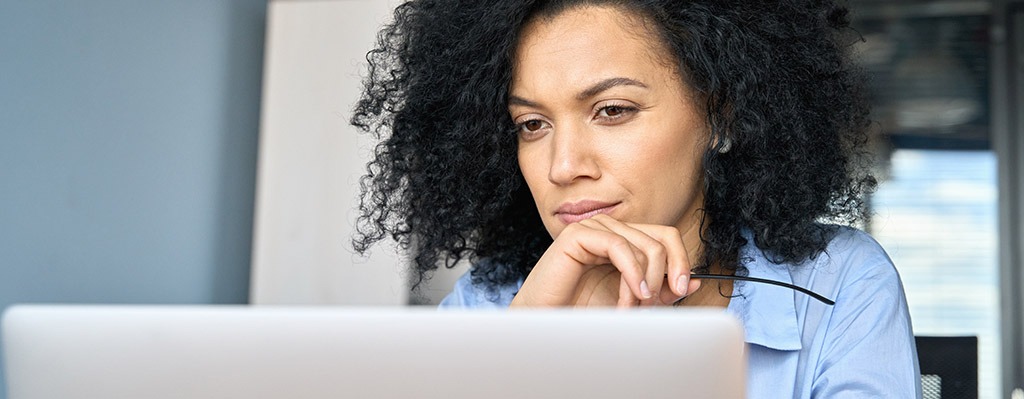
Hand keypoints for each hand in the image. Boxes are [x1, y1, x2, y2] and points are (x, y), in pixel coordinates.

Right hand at [509, 214, 701, 306]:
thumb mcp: (633, 302)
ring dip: (645, 282)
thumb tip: (696, 280)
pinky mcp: (578, 235)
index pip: (665, 236)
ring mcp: (594, 229)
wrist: (547, 322)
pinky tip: (632, 295)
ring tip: (633, 308)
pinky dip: (632, 273)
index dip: (680, 260)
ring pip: (644, 245)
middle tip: (654, 304)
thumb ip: (661, 290)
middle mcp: (610, 230)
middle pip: (661, 238)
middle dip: (664, 274)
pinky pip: (619, 246)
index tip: (683, 289)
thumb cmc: (582, 312)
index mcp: (624, 241)